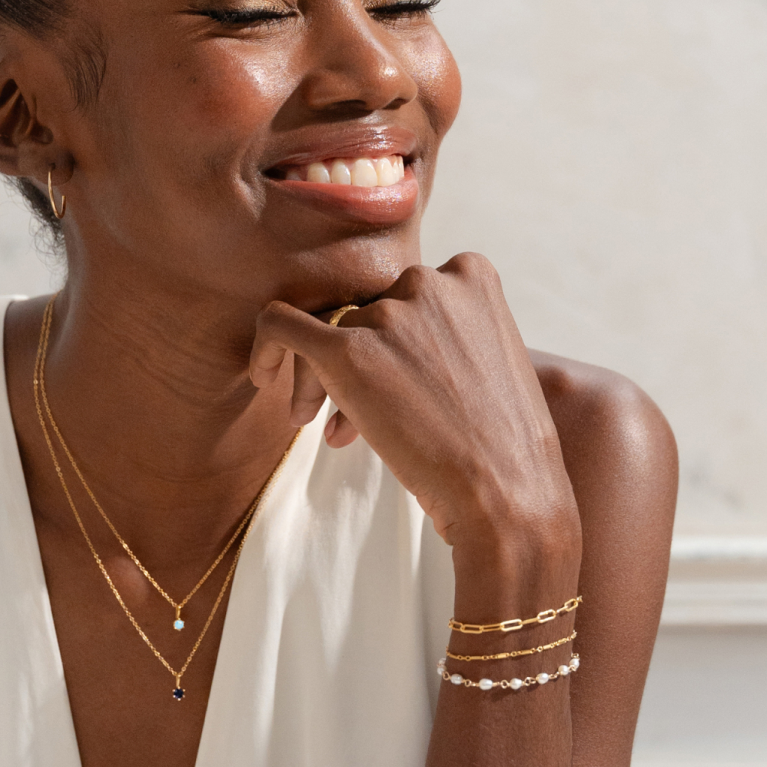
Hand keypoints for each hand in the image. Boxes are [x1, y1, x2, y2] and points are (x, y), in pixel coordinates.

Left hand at [247, 253, 579, 555]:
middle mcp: (428, 282)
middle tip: (361, 419)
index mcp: (471, 274)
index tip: (399, 384)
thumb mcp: (491, 358)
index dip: (396, 338)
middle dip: (361, 360)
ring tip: (333, 431)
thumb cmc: (501, 440)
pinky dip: (265, 346)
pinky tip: (260, 377)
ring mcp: (388, 314)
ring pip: (329, 329)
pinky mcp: (347, 350)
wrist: (506, 492)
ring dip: (327, 380)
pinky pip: (278, 324)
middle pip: (366, 310)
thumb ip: (445, 327)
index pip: (406, 292)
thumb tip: (380, 331)